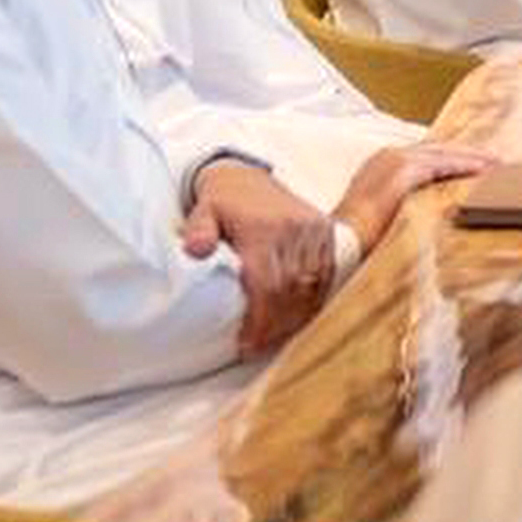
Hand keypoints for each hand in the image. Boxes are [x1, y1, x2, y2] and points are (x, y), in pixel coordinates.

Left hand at [181, 162, 340, 357]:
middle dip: (275, 324)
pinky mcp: (327, 232)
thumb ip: (199, 231)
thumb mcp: (202, 211)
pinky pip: (326, 274)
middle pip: (291, 291)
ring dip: (295, 316)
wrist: (245, 176)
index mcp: (263, 229)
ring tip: (275, 336)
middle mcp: (294, 229)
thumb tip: (195, 250)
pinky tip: (297, 316)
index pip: (267, 285)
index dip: (260, 320)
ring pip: (311, 286)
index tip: (248, 343)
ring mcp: (314, 230)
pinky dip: (314, 299)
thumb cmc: (220, 202)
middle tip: (258, 346)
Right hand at [334, 140, 494, 262]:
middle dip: (466, 155)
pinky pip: (444, 164)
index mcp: (380, 166)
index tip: (473, 166)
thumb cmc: (357, 240)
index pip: (424, 157)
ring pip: (444, 153)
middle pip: (437, 149)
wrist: (340, 245)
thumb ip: (403, 208)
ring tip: (497, 165)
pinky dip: (467, 166)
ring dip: (472, 159)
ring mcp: (394, 160)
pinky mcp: (404, 170)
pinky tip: (486, 171)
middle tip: (494, 161)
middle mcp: (387, 156)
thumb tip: (426, 217)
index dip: (451, 160)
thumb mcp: (382, 217)